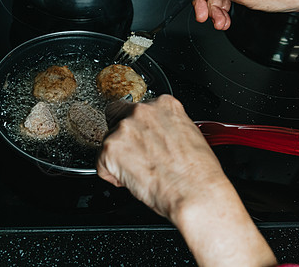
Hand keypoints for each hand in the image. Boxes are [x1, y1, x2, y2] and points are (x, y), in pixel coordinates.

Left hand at [97, 95, 276, 265]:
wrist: (195, 192)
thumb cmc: (198, 173)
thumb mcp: (188, 135)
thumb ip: (166, 127)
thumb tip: (156, 136)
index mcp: (164, 105)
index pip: (138, 108)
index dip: (138, 127)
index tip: (141, 139)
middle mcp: (142, 111)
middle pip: (117, 118)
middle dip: (123, 138)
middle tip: (138, 158)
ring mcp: (124, 128)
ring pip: (108, 142)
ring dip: (118, 158)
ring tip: (141, 173)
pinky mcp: (111, 148)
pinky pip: (101, 164)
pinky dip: (111, 175)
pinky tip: (132, 181)